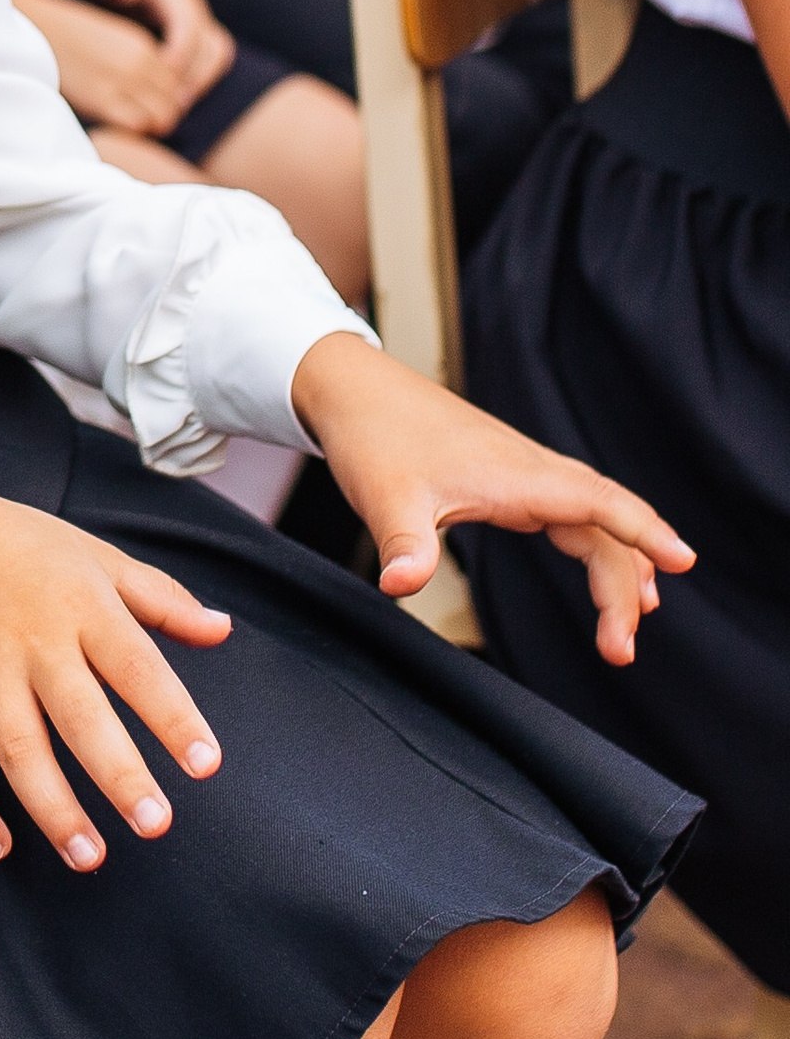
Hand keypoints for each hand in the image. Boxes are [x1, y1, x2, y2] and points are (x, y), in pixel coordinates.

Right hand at [0, 460, 229, 866]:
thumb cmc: (18, 545)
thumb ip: (163, 599)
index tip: (206, 765)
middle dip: (119, 776)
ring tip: (89, 856)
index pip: (137, 668)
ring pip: (17, 751)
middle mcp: (33, 642)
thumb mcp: (96, 556)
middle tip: (155, 825)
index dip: (173, 718)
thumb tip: (224, 630)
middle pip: (81, 718)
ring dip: (53, 809)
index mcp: (82, 606)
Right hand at [12, 0, 194, 135]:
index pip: (176, 85)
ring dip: (146, 127)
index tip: (140, 109)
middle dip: (158, 118)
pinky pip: (138, 126)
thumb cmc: (61, 39)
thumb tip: (148, 95)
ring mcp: (123, 80)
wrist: (30, 26)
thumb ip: (132, 61)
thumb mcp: (107, 40)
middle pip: (173, 104)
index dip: (162, 102)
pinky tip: (110, 126)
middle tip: (131, 122)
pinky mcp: (103, 99)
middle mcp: (140, 62)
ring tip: (119, 125)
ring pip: (163, 117)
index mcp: (143, 45)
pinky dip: (131, 133)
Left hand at [75, 0, 236, 113]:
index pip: (189, 28)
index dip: (179, 54)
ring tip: (176, 107)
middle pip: (213, 47)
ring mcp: (200, 24)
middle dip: (197, 76)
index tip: (160, 78)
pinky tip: (172, 101)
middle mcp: (195, 9)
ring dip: (202, 83)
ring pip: (218, 58)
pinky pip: (209, 64)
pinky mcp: (197, 38)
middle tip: (174, 104)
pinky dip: (198, 83)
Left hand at [289, 332, 694, 664]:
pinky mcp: (511, 479)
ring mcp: (525, 473)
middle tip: (620, 649)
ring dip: (617, 570)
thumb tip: (400, 586)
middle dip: (626, 584)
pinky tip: (607, 573)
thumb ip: (402, 544)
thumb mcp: (384, 496)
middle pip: (606, 526)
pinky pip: (574, 514)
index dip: (644, 532)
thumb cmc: (374, 434)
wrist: (355, 389)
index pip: (599, 503)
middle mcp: (532, 470)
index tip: (684, 561)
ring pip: (593, 522)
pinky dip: (597, 547)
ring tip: (626, 627)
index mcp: (517, 474)